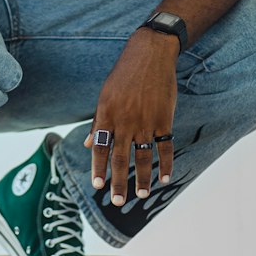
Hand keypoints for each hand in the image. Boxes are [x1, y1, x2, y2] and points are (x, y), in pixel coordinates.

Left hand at [83, 31, 178, 203]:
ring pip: (143, 156)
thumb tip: (90, 145)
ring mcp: (146, 121)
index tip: (98, 186)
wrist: (149, 54)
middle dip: (118, 182)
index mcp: (107, 114)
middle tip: (116, 201)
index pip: (101, 147)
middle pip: (121, 157)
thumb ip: (98, 122)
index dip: (99, 168)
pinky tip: (164, 178)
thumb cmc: (124, 75)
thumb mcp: (105, 95)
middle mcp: (125, 120)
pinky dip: (165, 164)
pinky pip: (165, 146)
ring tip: (141, 194)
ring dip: (143, 178)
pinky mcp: (164, 119)